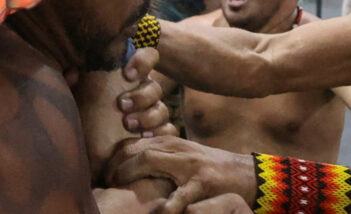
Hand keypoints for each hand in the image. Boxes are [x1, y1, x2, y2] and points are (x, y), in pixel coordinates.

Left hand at [77, 48, 174, 180]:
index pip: (148, 56)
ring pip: (162, 110)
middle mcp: (145, 92)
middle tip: (122, 105)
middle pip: (154, 88)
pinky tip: (144, 139)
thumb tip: (72, 73)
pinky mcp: (158, 135)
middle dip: (140, 96)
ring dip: (148, 117)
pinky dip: (160, 134)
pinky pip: (169, 131)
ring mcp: (153, 114)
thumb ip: (75, 83)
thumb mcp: (77, 97)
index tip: (127, 74)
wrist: (89, 150)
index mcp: (130, 76)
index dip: (143, 61)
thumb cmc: (85, 115)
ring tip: (128, 124)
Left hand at [106, 137, 254, 213]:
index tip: (103, 175)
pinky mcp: (202, 183)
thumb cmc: (210, 170)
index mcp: (171, 143)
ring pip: (149, 160)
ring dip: (128, 176)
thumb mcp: (184, 158)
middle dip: (115, 168)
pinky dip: (164, 207)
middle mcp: (177, 149)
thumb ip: (161, 158)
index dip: (113, 158)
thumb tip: (131, 166)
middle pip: (135, 149)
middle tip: (106, 186)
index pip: (132, 143)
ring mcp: (189, 164)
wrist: (247, 175)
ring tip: (119, 194)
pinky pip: (178, 196)